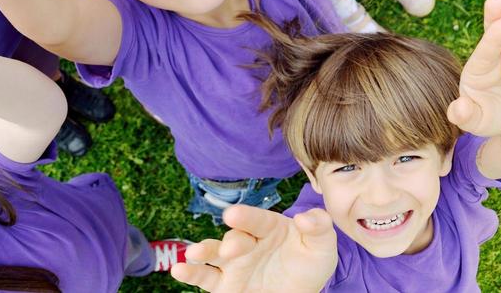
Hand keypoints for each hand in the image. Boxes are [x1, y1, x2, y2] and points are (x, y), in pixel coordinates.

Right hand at [172, 204, 336, 292]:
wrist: (302, 289)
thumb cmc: (310, 261)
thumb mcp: (322, 245)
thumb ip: (319, 227)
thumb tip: (305, 218)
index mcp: (268, 227)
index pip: (256, 220)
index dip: (245, 217)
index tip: (233, 215)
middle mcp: (246, 241)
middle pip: (234, 238)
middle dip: (231, 242)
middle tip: (231, 250)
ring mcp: (233, 263)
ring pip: (213, 254)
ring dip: (202, 252)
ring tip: (193, 254)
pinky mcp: (225, 284)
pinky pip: (204, 278)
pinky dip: (189, 273)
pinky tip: (178, 270)